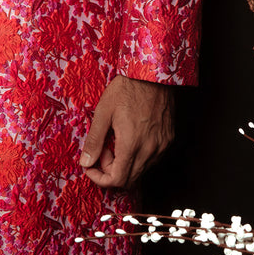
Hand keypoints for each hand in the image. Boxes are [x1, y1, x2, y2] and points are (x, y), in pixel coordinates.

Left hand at [79, 74, 173, 188]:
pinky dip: (138, 157)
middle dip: (111, 171)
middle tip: (103, 150)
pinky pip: (151, 159)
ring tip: (116, 140)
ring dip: (125, 164)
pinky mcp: (168, 140)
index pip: (117, 180)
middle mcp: (150, 150)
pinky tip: (131, 138)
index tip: (90, 166)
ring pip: (141, 171)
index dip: (100, 179)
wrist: (153, 74)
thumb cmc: (126, 89)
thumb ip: (94, 140)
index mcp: (131, 144)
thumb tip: (85, 163)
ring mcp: (161, 146)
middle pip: (129, 180)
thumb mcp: (103, 112)